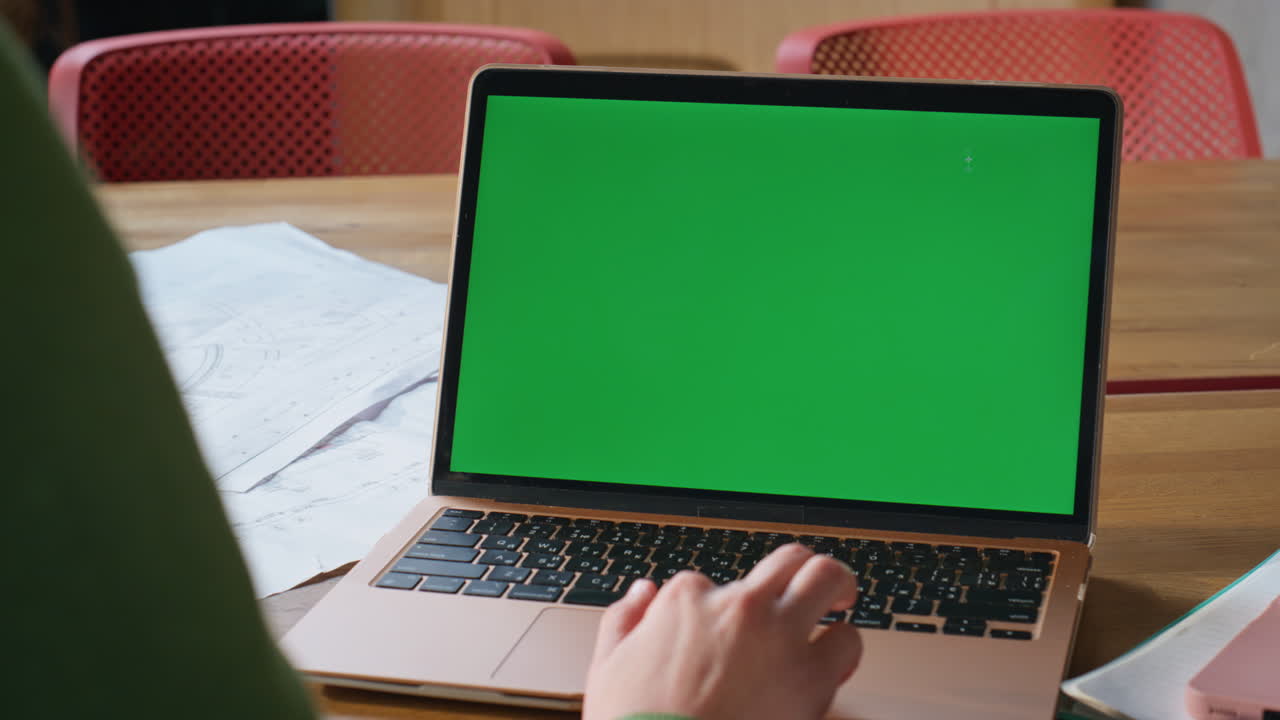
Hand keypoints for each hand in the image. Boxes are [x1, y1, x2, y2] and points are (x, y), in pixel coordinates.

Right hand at [583, 543, 862, 719]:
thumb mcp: (607, 665)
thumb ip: (624, 619)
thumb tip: (643, 591)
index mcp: (687, 600)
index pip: (712, 583)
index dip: (716, 607)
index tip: (722, 631)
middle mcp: (738, 606)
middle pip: (788, 559)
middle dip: (802, 568)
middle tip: (811, 584)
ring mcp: (778, 635)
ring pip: (827, 578)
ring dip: (835, 590)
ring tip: (838, 604)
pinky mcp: (810, 675)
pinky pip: (847, 641)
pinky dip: (844, 647)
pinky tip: (837, 658)